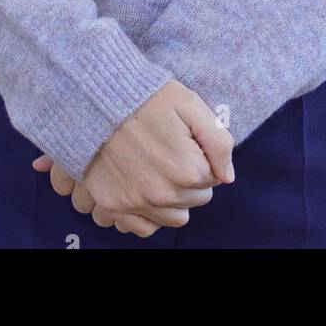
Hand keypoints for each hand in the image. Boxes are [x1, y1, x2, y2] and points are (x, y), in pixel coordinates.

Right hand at [32, 80, 234, 235]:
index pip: (212, 180)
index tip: (185, 142)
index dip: (201, 158)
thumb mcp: (191, 104)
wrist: (98, 96)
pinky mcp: (114, 205)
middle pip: (194, 200)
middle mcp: (163, 194)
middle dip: (189, 179)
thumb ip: (219, 142)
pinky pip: (142, 229)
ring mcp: (136, 203)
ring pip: (173, 218)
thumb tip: (227, 177)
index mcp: (187, 170)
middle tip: (171, 152)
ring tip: (158, 169)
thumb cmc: (147, 97)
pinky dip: (147, 215)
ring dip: (171, 199)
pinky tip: (144, 191)